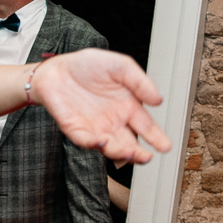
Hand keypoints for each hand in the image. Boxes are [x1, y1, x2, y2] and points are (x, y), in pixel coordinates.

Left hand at [31, 49, 170, 162]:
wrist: (57, 68)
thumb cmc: (88, 66)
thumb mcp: (121, 67)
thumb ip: (140, 82)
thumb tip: (158, 100)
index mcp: (127, 107)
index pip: (145, 127)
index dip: (156, 137)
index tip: (165, 146)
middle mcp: (112, 121)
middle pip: (128, 142)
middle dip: (138, 152)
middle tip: (147, 157)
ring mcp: (94, 127)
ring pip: (109, 146)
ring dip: (118, 151)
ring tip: (129, 153)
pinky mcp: (75, 128)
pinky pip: (85, 140)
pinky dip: (93, 143)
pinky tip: (103, 141)